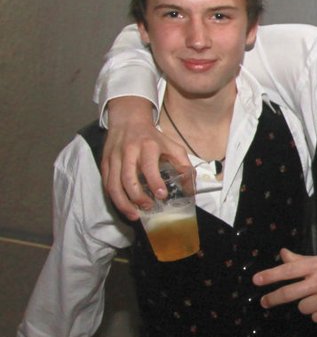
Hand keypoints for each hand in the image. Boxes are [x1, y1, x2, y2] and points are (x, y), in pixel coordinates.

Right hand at [101, 96, 190, 219]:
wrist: (128, 121)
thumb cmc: (153, 138)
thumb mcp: (172, 146)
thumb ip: (184, 166)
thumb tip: (191, 189)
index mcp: (147, 146)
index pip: (149, 165)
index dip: (155, 181)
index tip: (162, 195)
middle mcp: (128, 151)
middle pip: (128, 178)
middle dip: (137, 196)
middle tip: (148, 207)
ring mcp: (114, 158)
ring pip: (114, 184)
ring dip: (123, 203)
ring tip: (134, 215)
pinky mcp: (105, 164)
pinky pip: (106, 184)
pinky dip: (114, 198)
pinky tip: (124, 207)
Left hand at [253, 249, 316, 322]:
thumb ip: (301, 260)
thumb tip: (283, 253)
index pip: (289, 270)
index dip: (271, 275)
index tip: (256, 280)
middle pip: (289, 293)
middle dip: (273, 298)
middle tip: (264, 302)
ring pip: (302, 307)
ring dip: (307, 305)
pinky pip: (315, 317)